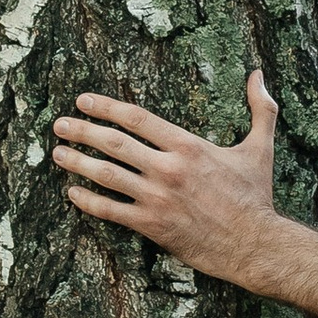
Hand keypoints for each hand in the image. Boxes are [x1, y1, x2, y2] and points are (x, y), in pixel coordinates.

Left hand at [52, 72, 282, 284]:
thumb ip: (260, 109)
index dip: (106, 107)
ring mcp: (157, 198)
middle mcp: (168, 169)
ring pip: (107, 176)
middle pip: (114, 143)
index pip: (137, 118)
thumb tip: (259, 74)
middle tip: (59, 124)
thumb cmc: (255, 196)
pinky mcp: (152, 225)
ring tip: (58, 154)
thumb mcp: (260, 148)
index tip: (83, 100)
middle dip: (82, 131)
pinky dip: (88, 202)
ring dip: (78, 163)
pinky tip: (72, 193)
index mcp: (188, 146)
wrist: (254, 244)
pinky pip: (111, 211)